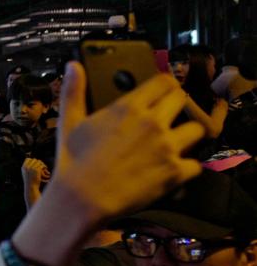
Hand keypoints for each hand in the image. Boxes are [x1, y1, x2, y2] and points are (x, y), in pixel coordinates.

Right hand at [21, 158, 49, 187]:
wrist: (31, 187)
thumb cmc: (29, 181)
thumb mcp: (26, 174)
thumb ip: (27, 167)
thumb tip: (31, 160)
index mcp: (23, 167)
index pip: (28, 159)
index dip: (32, 160)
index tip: (36, 164)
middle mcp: (27, 167)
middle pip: (34, 160)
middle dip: (38, 162)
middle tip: (41, 165)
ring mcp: (31, 168)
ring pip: (38, 162)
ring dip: (42, 164)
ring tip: (44, 167)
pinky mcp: (36, 170)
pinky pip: (41, 165)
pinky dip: (44, 166)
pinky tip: (45, 168)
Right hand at [50, 63, 203, 225]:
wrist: (80, 199)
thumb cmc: (72, 162)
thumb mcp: (69, 122)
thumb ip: (74, 92)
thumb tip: (73, 66)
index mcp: (128, 107)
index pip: (164, 81)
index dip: (165, 86)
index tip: (162, 94)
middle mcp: (152, 123)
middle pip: (183, 99)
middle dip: (178, 106)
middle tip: (168, 118)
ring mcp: (167, 147)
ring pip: (197, 130)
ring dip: (187, 136)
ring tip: (174, 144)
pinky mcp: (174, 173)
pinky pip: (196, 164)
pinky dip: (187, 168)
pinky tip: (173, 170)